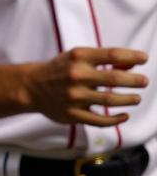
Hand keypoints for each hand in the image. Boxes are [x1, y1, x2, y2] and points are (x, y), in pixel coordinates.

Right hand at [21, 47, 148, 126]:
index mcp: (78, 57)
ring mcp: (74, 97)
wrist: (31, 86)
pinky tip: (124, 115)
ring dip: (129, 100)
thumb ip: (104, 59)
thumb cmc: (60, 70)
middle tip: (143, 81)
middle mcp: (76, 75)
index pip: (111, 54)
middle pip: (115, 78)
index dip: (132, 55)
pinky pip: (101, 120)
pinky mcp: (73, 114)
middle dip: (135, 80)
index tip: (144, 58)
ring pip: (111, 101)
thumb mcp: (77, 57)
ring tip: (136, 98)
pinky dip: (117, 119)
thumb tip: (134, 62)